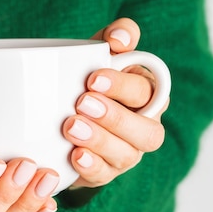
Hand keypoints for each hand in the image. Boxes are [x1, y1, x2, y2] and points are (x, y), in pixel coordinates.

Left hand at [63, 18, 167, 187]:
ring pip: (127, 155)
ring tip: (71, 126)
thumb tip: (121, 37)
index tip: (93, 78)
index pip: (147, 91)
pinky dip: (91, 167)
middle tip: (82, 103)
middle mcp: (145, 127)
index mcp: (148, 94)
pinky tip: (74, 155)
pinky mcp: (105, 172)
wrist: (64, 111)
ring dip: (100, 141)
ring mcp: (127, 153)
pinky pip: (104, 175)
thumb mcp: (100, 51)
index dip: (123, 86)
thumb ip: (117, 36)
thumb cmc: (89, 76)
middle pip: (147, 131)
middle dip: (115, 118)